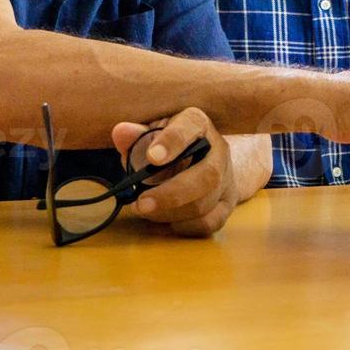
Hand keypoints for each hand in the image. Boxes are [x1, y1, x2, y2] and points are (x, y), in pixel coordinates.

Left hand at [112, 107, 236, 236]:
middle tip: (141, 204)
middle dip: (172, 194)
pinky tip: (168, 220)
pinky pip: (210, 222)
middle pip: (207, 175)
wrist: (206, 157)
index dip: (173, 142)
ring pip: (205, 203)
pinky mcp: (227, 202)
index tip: (152, 157)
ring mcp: (227, 177)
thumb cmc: (171, 145)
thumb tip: (121, 133)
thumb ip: (135, 136)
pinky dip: (185, 226)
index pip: (191, 126)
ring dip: (170, 213)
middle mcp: (219, 149)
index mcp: (198, 124)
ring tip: (145, 211)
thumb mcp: (152, 134)